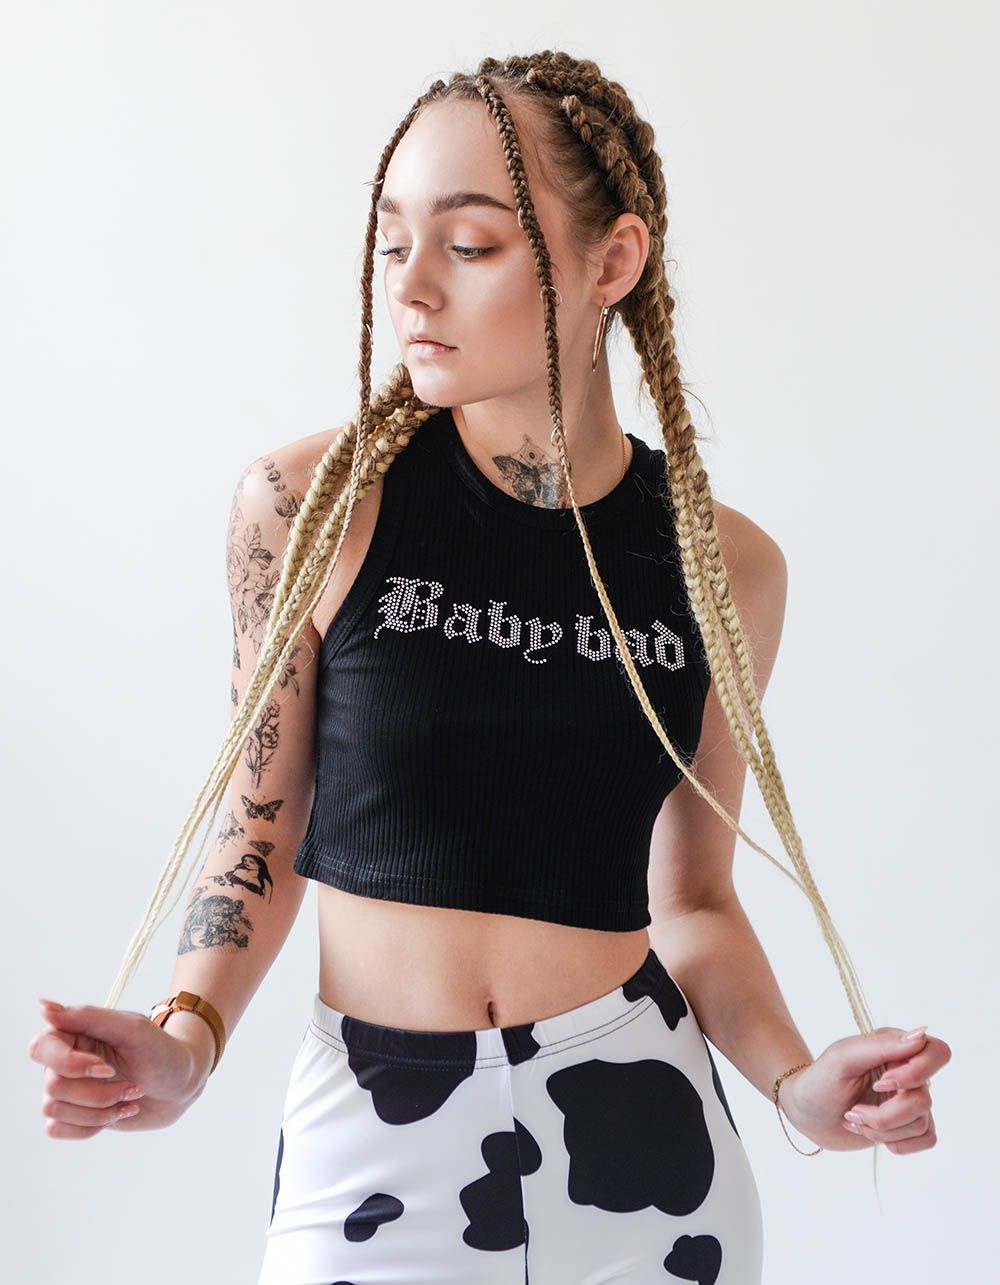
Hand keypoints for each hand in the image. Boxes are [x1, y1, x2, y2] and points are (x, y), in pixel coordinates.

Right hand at [28, 997, 202, 1139]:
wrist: (181, 1084)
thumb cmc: (161, 1051)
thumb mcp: (132, 1029)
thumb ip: (88, 1017)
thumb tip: (43, 1006)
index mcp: (73, 1033)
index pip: (40, 1048)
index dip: (69, 1064)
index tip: (106, 1067)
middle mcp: (63, 1061)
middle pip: (52, 1086)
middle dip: (98, 1093)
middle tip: (132, 1085)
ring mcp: (68, 1089)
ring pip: (55, 1111)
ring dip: (100, 1109)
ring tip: (131, 1096)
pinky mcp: (73, 1115)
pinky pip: (58, 1129)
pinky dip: (93, 1125)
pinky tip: (121, 1111)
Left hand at [778, 1025, 950, 1153]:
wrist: (807, 1113)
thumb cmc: (820, 1080)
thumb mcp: (843, 1058)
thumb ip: (881, 1045)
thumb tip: (921, 1034)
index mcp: (896, 1047)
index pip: (937, 1053)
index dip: (916, 1073)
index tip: (881, 1083)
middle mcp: (909, 1073)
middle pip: (924, 1099)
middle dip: (886, 1113)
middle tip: (855, 1109)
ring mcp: (911, 1100)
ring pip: (921, 1124)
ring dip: (881, 1128)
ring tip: (854, 1118)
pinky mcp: (910, 1125)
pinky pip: (926, 1139)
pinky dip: (895, 1142)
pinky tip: (869, 1131)